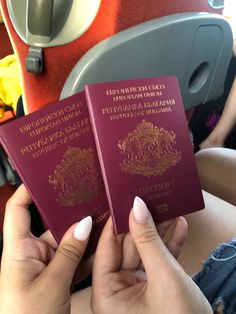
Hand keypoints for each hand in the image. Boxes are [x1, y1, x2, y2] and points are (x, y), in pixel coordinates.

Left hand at [0, 184, 92, 313]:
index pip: (18, 211)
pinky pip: (74, 259)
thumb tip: (84, 223)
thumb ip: (69, 252)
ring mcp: (46, 265)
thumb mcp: (51, 285)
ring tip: (104, 219)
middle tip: (90, 198)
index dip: (27, 191)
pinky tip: (104, 245)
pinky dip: (88, 254)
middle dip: (70, 213)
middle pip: (50, 224)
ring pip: (67, 242)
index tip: (45, 177)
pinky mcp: (57, 276)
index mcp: (18, 250)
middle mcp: (31, 253)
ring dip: (84, 235)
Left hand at [92, 197, 211, 313]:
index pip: (106, 248)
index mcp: (106, 294)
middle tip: (149, 200)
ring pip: (144, 252)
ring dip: (158, 233)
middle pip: (127, 248)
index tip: (122, 198)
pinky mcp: (152, 289)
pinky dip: (169, 247)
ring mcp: (135, 290)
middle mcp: (116, 292)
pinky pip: (157, 262)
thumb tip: (136, 206)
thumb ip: (148, 240)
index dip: (114, 222)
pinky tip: (178, 227)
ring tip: (167, 208)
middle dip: (141, 224)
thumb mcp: (163, 276)